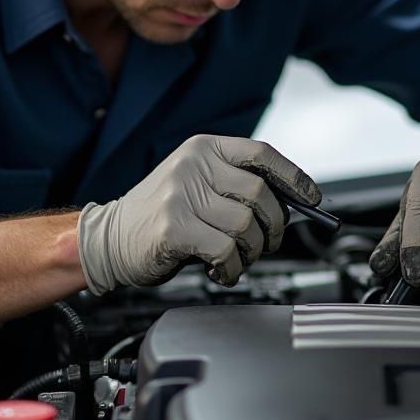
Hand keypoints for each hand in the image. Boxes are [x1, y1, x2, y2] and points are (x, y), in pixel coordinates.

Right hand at [78, 134, 320, 294]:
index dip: (293, 177)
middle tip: (268, 243)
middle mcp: (193, 165)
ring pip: (245, 226)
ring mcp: (181, 195)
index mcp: (204, 148)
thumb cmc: (161, 215)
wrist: (108, 238)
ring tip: (237, 260)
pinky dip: (232, 268)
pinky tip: (221, 270)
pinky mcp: (173, 227)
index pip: (261, 154)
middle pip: (260, 194)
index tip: (311, 198)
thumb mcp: (197, 185)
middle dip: (274, 227)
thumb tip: (291, 206)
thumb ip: (235, 188)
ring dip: (251, 252)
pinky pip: (224, 251)